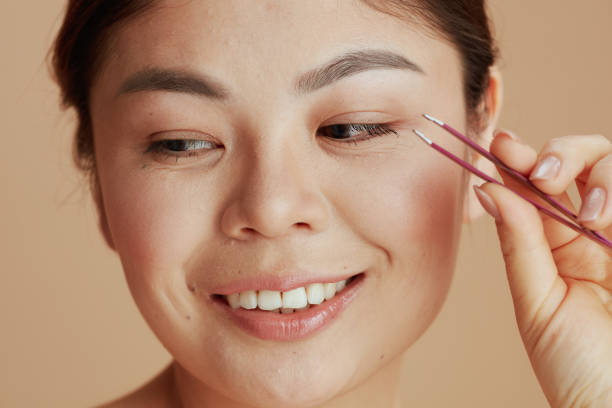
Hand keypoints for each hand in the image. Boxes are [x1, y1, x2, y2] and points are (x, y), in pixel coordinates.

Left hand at [473, 131, 611, 407]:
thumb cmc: (573, 367)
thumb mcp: (538, 303)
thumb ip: (520, 244)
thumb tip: (488, 188)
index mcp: (553, 247)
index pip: (534, 188)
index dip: (519, 160)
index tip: (501, 145)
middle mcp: (591, 234)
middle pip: (580, 164)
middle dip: (562, 155)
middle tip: (545, 175)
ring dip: (601, 178)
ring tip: (593, 216)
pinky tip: (608, 221)